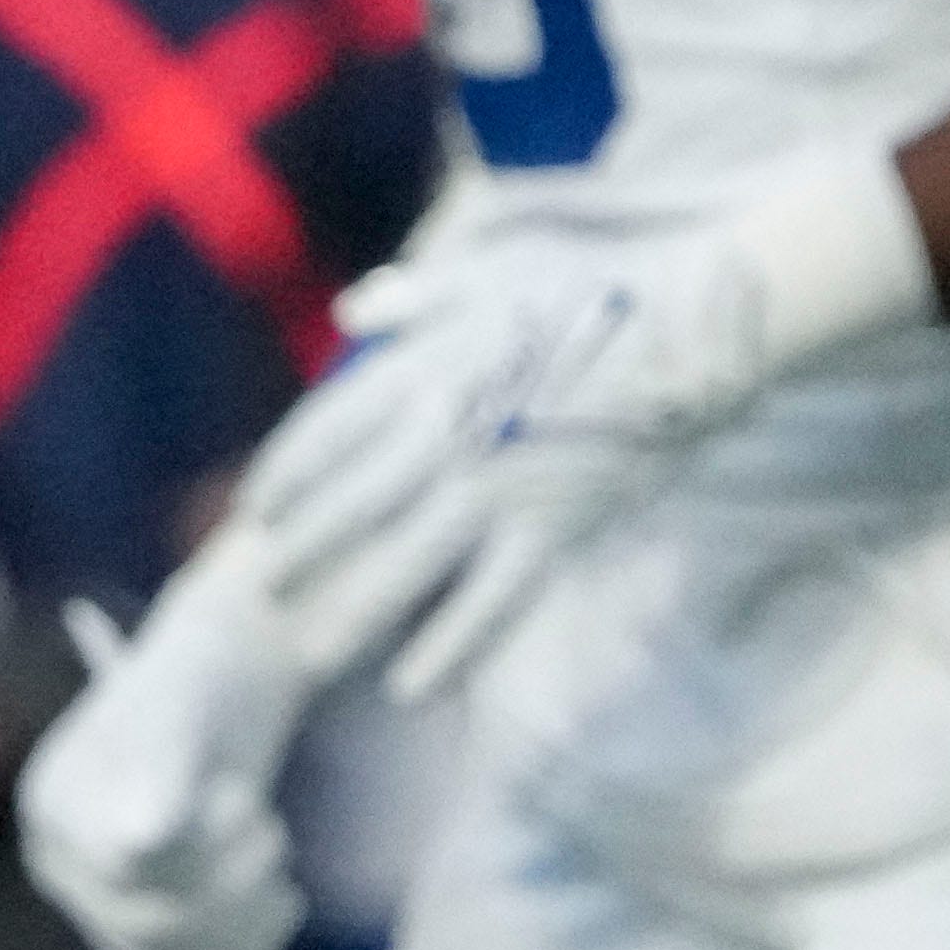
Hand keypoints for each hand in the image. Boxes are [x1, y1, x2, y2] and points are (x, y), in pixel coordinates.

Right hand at [18, 537, 319, 949]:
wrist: (226, 675)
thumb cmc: (203, 670)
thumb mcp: (186, 697)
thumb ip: (162, 761)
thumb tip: (141, 847)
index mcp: (54, 804)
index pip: (126, 871)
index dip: (198, 849)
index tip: (237, 795)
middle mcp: (65, 863)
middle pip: (144, 927)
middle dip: (229, 882)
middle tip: (269, 823)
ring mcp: (102, 903)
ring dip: (242, 919)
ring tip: (276, 852)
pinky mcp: (149, 933)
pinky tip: (284, 903)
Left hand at [236, 159, 931, 703]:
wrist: (693, 320)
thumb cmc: (592, 280)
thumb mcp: (493, 262)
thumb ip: (414, 295)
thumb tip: (350, 309)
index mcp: (429, 364)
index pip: (330, 428)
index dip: (286, 471)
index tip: (256, 506)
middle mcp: (450, 432)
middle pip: (352, 504)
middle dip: (302, 550)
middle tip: (261, 589)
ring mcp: (501, 488)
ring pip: (406, 565)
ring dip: (352, 612)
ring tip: (310, 652)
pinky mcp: (555, 529)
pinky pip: (490, 602)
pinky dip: (448, 648)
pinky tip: (410, 688)